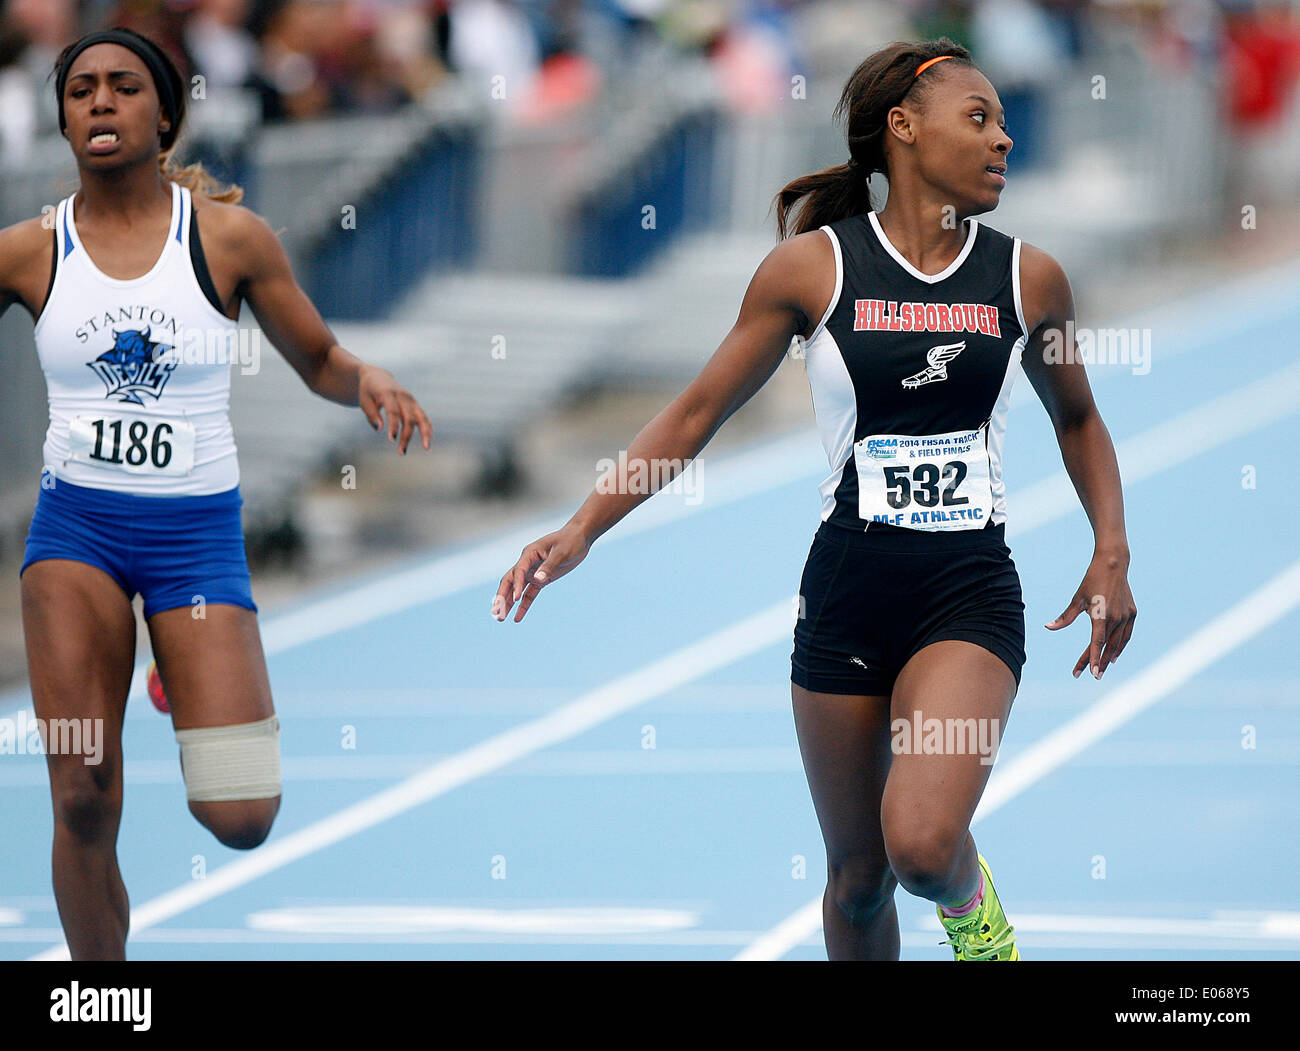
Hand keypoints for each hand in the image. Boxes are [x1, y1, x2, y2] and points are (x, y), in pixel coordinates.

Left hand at [358, 365, 432, 453]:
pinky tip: (428, 441)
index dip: (393, 426)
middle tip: (402, 452)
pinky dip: (428, 428)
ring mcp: (411, 400)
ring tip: (426, 448)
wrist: (377, 377)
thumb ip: (371, 414)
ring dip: (425, 433)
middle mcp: (403, 396)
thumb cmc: (368, 391)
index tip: (392, 440)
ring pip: (421, 417)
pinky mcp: (415, 404)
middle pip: (409, 418)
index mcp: (388, 393)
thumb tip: (379, 429)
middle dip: (406, 435)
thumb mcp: (364, 400)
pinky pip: (424, 417)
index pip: (393, 411)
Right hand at [494, 525, 591, 622]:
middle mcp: (527, 563)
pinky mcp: (541, 580)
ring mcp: (533, 572)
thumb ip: (549, 566)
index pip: (518, 571)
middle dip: (502, 597)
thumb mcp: (561, 553)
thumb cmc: (570, 541)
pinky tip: (517, 618)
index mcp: (530, 553)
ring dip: (508, 603)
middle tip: (495, 612)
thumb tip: (537, 579)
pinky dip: (523, 605)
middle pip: (510, 581)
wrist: (579, 538)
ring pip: (516, 590)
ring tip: (500, 618)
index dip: (515, 585)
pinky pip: (529, 594)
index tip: (515, 599)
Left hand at [1045, 556, 1136, 678]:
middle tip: (1092, 676)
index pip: (1096, 643)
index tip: (1091, 673)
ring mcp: (1126, 616)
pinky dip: (1121, 645)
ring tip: (1102, 668)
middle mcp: (1116, 618)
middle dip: (1099, 662)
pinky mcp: (1132, 613)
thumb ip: (1065, 617)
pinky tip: (1115, 654)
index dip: (1093, 659)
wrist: (1113, 564)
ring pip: (1118, 643)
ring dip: (1110, 656)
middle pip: (1107, 646)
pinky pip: (1126, 634)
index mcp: (1101, 616)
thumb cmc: (1091, 581)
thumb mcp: (1077, 599)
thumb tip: (1048, 627)